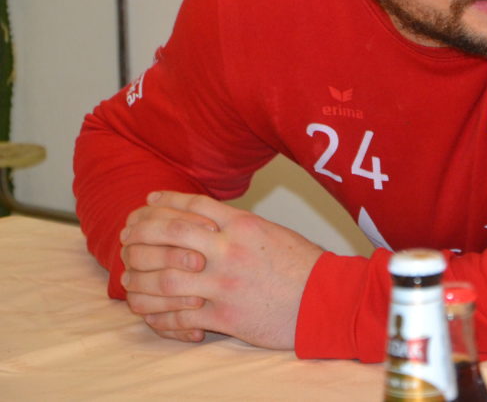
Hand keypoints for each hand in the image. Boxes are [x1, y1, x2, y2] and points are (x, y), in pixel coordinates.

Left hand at [120, 191, 324, 349]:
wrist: (327, 301)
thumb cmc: (304, 266)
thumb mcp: (271, 233)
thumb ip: (238, 226)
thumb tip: (206, 220)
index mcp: (242, 225)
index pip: (191, 206)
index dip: (162, 203)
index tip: (145, 204)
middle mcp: (229, 251)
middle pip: (167, 233)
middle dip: (139, 235)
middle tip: (126, 239)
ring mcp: (223, 284)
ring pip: (162, 277)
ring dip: (138, 277)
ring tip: (128, 278)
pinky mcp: (224, 316)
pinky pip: (176, 315)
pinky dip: (156, 314)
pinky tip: (148, 309)